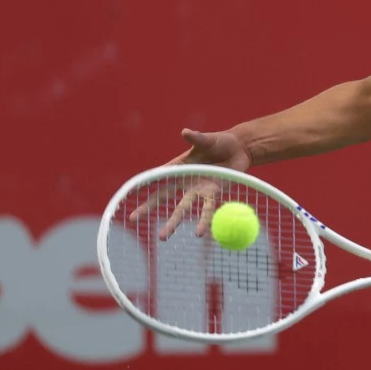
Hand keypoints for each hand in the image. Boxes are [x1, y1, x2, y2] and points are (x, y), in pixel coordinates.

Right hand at [128, 129, 251, 238]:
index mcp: (179, 166)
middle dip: (148, 207)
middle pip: (163, 196)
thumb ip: (198, 139)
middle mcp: (185, 180)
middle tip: (132, 219)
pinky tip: (199, 233)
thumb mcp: (209, 140)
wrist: (241, 150)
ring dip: (173, 222)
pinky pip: (207, 209)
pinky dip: (203, 220)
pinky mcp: (213, 194)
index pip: (158, 175)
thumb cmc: (221, 142)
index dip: (144, 183)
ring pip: (183, 208)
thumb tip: (186, 132)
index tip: (129, 191)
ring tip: (163, 237)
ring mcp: (198, 189)